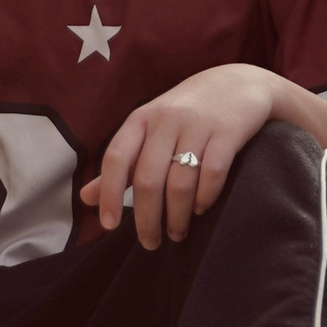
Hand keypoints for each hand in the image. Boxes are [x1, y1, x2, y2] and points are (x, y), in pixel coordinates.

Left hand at [80, 63, 279, 249]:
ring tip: (178, 233)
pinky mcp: (228, 131)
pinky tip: (201, 209)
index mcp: (141, 119)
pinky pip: (212, 173)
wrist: (240, 83)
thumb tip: (85, 198)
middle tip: (150, 243)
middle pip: (148, 179)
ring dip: (177, 216)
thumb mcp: (150, 129)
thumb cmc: (187, 113)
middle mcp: (166, 119)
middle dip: (147, 218)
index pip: (116, 158)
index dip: (108, 193)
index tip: (109, 225)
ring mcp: (198, 124)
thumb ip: (122, 164)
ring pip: (180, 182)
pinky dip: (205, 198)